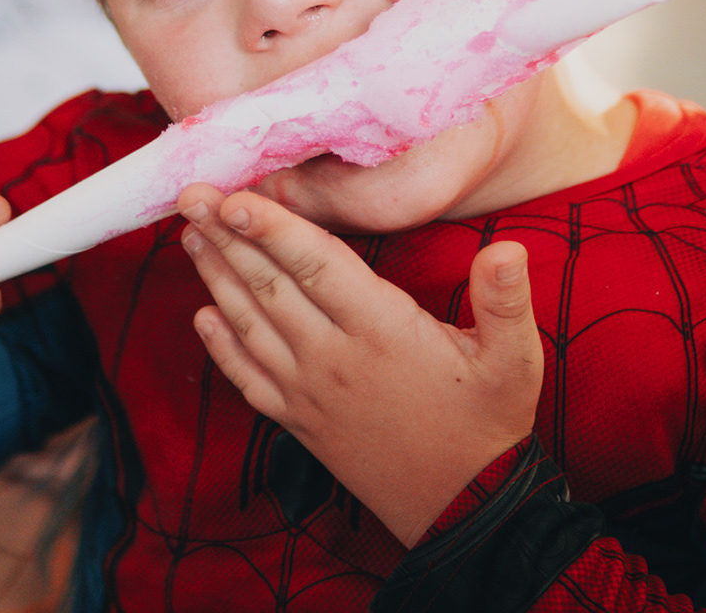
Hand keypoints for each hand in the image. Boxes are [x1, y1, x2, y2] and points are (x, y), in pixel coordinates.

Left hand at [177, 183, 542, 546]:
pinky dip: (221, 347)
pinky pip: (249, 379)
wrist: (465, 509)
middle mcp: (334, 358)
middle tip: (191, 197)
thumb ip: (507, 301)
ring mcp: (310, 392)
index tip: (234, 196)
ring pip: (250, 325)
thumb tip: (508, 247)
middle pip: (269, 286)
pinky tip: (202, 317)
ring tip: (190, 235)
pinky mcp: (300, 422)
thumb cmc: (489, 425)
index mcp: (382, 332)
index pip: (316, 265)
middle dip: (226, 237)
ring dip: (216, 278)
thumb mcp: (515, 361)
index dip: (272, 228)